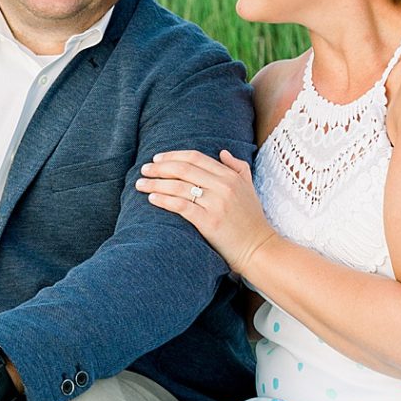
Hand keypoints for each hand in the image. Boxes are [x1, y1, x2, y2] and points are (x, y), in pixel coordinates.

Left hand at [136, 148, 275, 277]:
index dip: (174, 156)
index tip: (157, 158)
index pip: (196, 158)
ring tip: (140, 185)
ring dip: (155, 183)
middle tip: (144, 170)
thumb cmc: (252, 221)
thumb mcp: (249, 188)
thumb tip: (223, 152)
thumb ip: (238, 168)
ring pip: (179, 186)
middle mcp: (223, 186)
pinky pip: (180, 205)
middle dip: (159, 168)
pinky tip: (151, 198)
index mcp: (231, 176)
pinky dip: (163, 200)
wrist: (259, 248)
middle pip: (183, 169)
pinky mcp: (209, 221)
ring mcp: (216, 204)